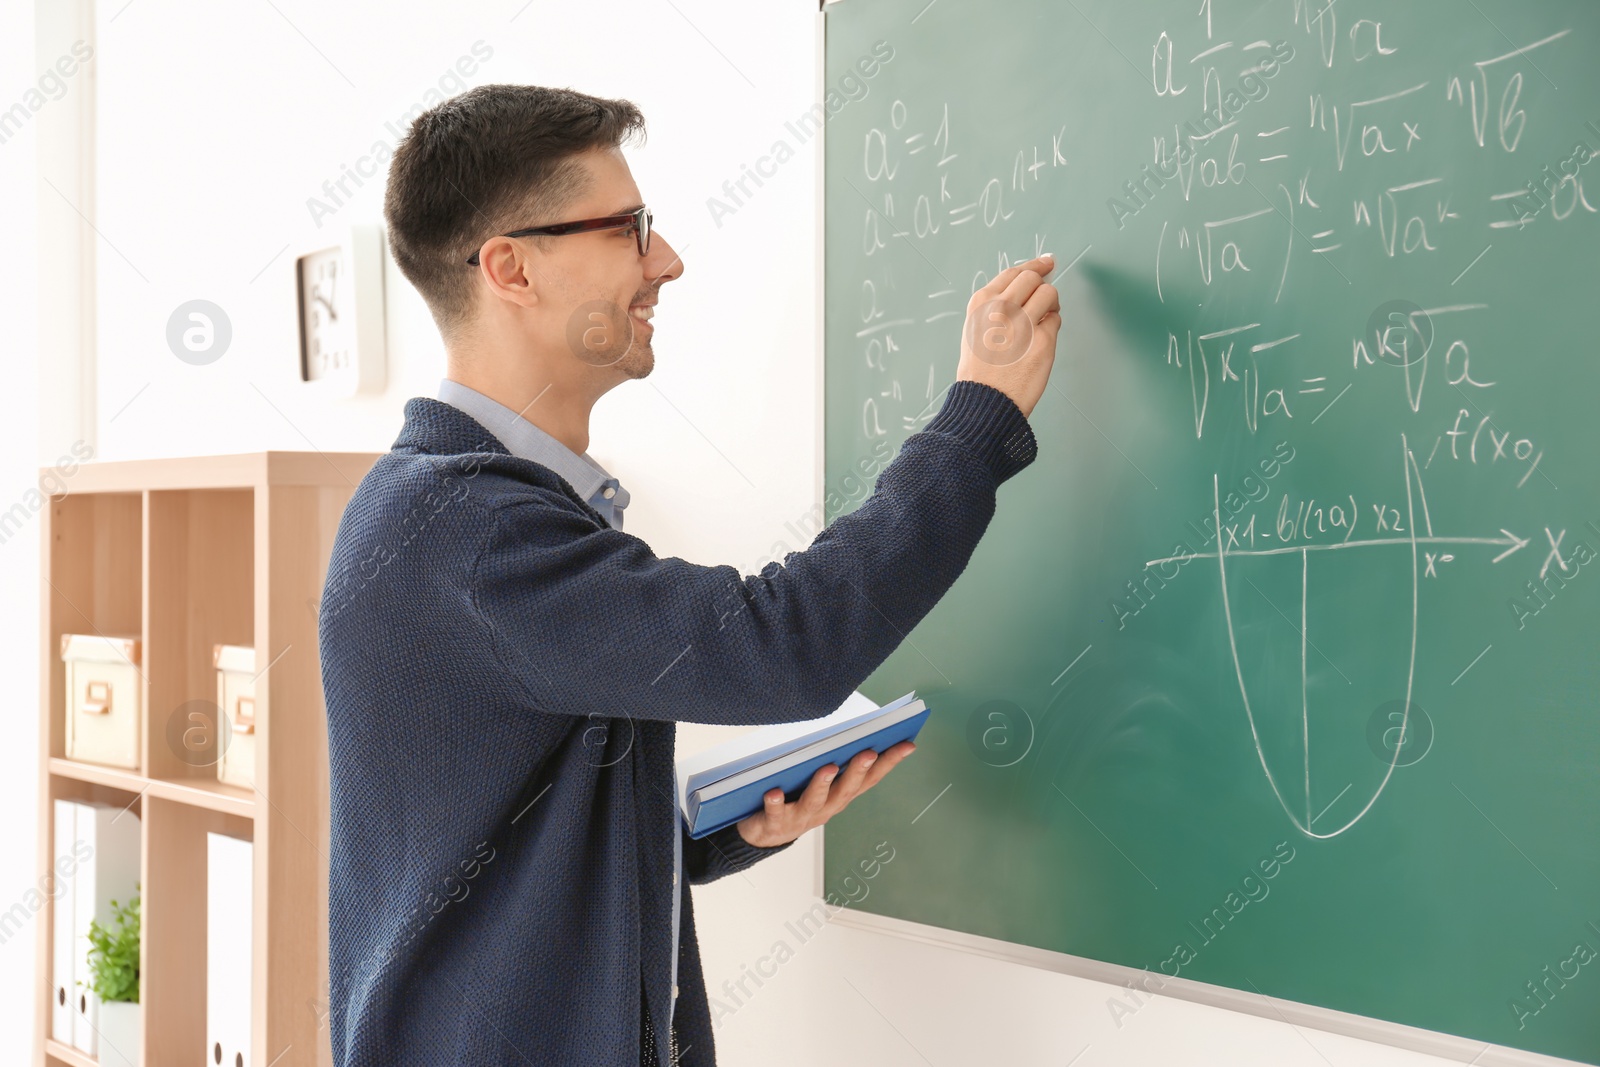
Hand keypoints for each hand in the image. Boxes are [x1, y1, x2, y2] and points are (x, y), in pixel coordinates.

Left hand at [734, 741, 916, 847]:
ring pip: (815, 800)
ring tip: (828, 768)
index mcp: (841, 795)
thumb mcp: (821, 781)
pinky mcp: (776, 823)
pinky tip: (774, 791)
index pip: (870, 778)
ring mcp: (802, 817)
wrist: (766, 833)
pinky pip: (776, 812)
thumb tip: (853, 733)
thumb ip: (835, 761)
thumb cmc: (797, 798)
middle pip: (846, 789)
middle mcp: (827, 808)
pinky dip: (776, 803)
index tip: (908, 744)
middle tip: (869, 752)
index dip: (890, 762)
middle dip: (858, 770)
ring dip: (822, 784)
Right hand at [955, 253, 1062, 417]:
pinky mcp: (1043, 340)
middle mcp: (1002, 308)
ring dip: (1051, 302)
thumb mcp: (975, 329)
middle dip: (1043, 282)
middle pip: (1033, 278)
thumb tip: (1026, 288)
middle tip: (1048, 294)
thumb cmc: (979, 370)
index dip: (1034, 265)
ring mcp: (1024, 323)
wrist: (985, 401)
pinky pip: (1056, 321)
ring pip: (1049, 294)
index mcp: (982, 303)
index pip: (1013, 272)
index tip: (1046, 262)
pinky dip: (1052, 326)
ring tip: (1046, 317)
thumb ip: (995, 307)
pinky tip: (1042, 338)